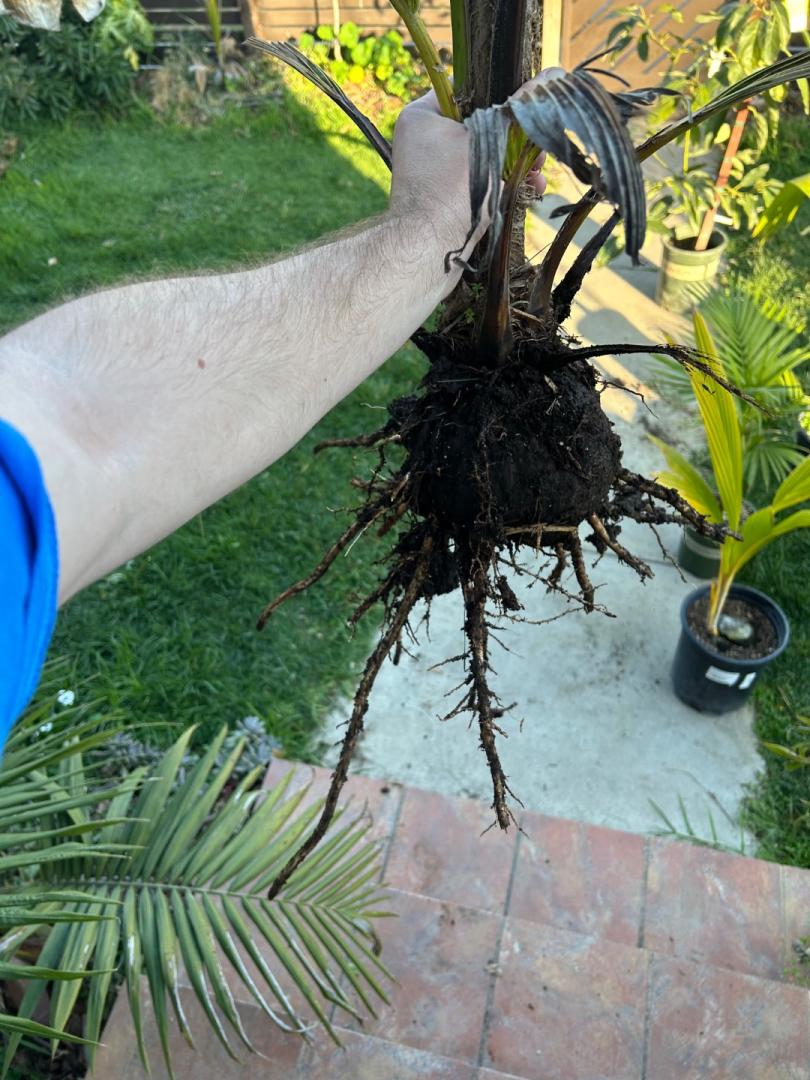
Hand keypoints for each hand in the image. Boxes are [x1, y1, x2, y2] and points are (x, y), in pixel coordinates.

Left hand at [389, 90, 546, 260]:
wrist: (429, 252)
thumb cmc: (452, 189)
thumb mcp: (490, 140)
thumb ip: (519, 109)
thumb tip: (556, 75)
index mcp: (422, 116)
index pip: (469, 89)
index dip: (502, 96)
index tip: (527, 107)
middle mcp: (424, 142)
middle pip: (483, 126)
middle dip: (517, 138)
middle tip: (538, 149)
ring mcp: (435, 173)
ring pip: (487, 157)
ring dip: (517, 164)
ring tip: (537, 174)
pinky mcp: (447, 200)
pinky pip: (482, 182)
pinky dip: (505, 185)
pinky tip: (529, 191)